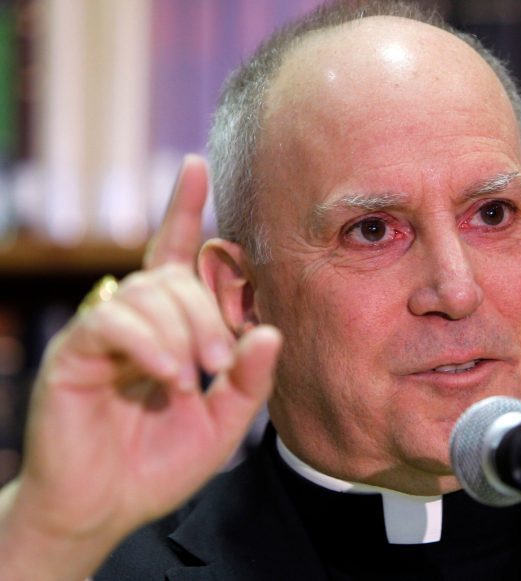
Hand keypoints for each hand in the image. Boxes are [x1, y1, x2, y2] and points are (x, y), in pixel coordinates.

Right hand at [0, 155, 280, 578]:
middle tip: (220, 360)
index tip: (194, 165)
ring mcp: (104, 332)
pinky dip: (148, 345)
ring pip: (148, 294)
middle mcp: (136, 318)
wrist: (106, 506)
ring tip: (193, 377)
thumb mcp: (224, 421)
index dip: (184, 209)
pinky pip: (113, 322)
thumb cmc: (162, 460)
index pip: (176, 254)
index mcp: (171, 326)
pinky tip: (167, 375)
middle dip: (207, 312)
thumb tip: (271, 330)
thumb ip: (250, 378)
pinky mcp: (76, 353)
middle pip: (175, 277)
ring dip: (181, 331)